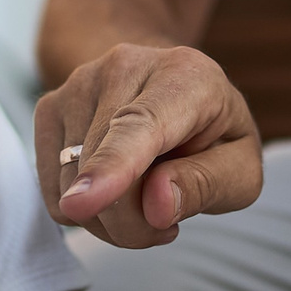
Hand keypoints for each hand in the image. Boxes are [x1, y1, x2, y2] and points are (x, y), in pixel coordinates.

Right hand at [36, 44, 261, 248]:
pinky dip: (82, 210)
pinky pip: (51, 188)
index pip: (141, 124)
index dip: (113, 166)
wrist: (169, 88)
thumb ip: (207, 186)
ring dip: (107, 219)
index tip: (84, 203)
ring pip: (71, 185)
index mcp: (186, 75)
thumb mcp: (241, 169)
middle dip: (131, 223)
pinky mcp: (50, 107)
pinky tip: (114, 190)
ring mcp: (79, 82)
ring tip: (143, 199)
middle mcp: (124, 66)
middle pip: (102, 168)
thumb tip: (157, 205)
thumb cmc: (212, 133)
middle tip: (165, 224)